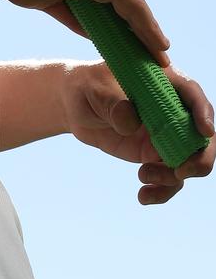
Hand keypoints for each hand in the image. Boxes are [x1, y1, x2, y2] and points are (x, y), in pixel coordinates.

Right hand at [0, 0, 170, 66]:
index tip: (134, 31)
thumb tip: (96, 30)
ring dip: (146, 31)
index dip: (126, 7)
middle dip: (135, 21)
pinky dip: (146, 30)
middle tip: (150, 51)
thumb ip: (79, 8)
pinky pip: (132, 6)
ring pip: (133, 0)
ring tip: (158, 57)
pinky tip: (157, 49)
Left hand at [61, 60, 214, 203]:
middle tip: (180, 172)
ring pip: (189, 160)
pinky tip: (143, 196)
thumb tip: (130, 121)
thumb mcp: (96, 90)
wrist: (75, 105)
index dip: (203, 111)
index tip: (204, 131)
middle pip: (202, 133)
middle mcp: (171, 109)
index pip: (191, 93)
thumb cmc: (88, 86)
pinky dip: (162, 190)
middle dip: (201, 157)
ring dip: (174, 177)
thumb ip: (114, 104)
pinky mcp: (155, 153)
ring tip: (144, 177)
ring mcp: (165, 133)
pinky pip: (170, 176)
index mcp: (163, 82)